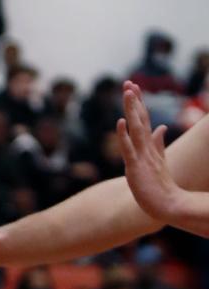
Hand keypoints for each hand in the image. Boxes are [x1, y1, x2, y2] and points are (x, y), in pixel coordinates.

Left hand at [117, 82, 180, 222]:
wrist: (169, 205)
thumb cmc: (162, 185)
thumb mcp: (159, 160)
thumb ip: (159, 143)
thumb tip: (161, 127)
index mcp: (150, 146)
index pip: (144, 120)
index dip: (138, 103)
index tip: (133, 87)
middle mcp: (147, 147)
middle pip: (141, 120)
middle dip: (134, 101)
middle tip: (129, 83)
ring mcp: (142, 156)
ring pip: (136, 129)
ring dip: (132, 110)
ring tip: (127, 92)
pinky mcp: (136, 167)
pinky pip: (129, 149)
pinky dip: (124, 135)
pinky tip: (120, 122)